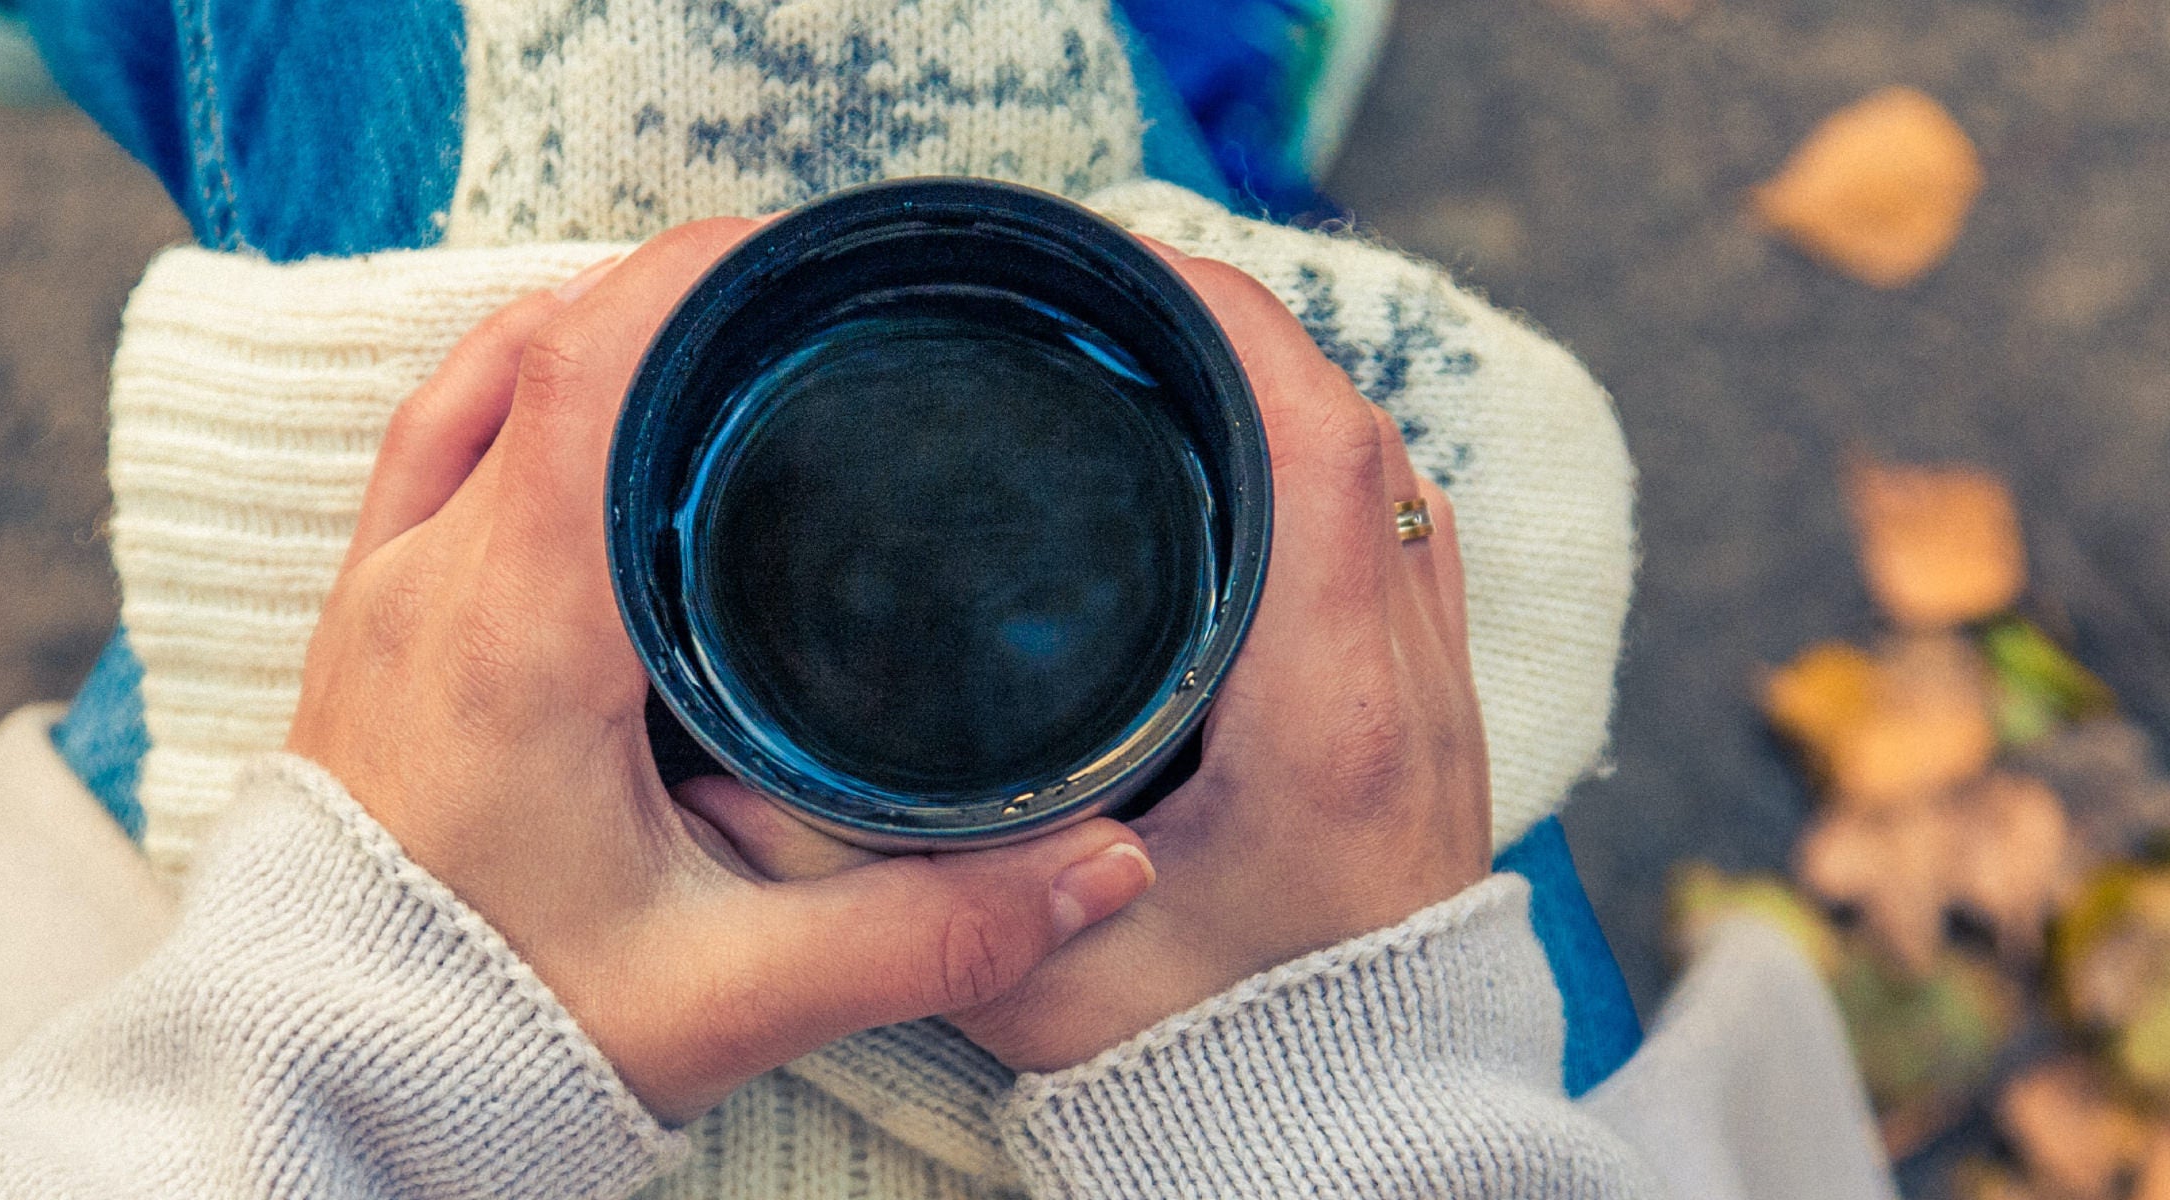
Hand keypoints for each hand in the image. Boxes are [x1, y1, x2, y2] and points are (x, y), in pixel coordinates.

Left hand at [283, 219, 1160, 1122]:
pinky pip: (433, 446)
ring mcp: (382, 597)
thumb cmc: (497, 1040)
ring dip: (596, 335)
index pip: (594, 370)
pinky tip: (603, 420)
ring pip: (479, 382)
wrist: (323, 1093)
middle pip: (547, 346)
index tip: (812, 255)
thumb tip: (1107, 866)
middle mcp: (433, 582)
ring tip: (726, 342)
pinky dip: (520, 393)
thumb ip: (927, 932)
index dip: (698, 278)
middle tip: (813, 304)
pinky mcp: (365, 629)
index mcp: (520, 630)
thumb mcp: (732, 996)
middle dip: (680, 297)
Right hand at [677, 250, 1494, 1071]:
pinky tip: (1228, 469)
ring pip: (1389, 474)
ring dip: (1283, 394)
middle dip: (1233, 330)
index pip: (1312, 447)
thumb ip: (887, 884)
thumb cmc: (1217, 1073)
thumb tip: (733, 786)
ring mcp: (1436, 699)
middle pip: (1354, 427)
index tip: (1113, 268)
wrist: (1362, 1143)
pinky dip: (1324, 468)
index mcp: (1320, 720)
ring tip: (1151, 353)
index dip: (1222, 323)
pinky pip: (1403, 536)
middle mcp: (1402, 685)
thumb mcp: (1027, 981)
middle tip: (1098, 292)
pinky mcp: (1434, 720)